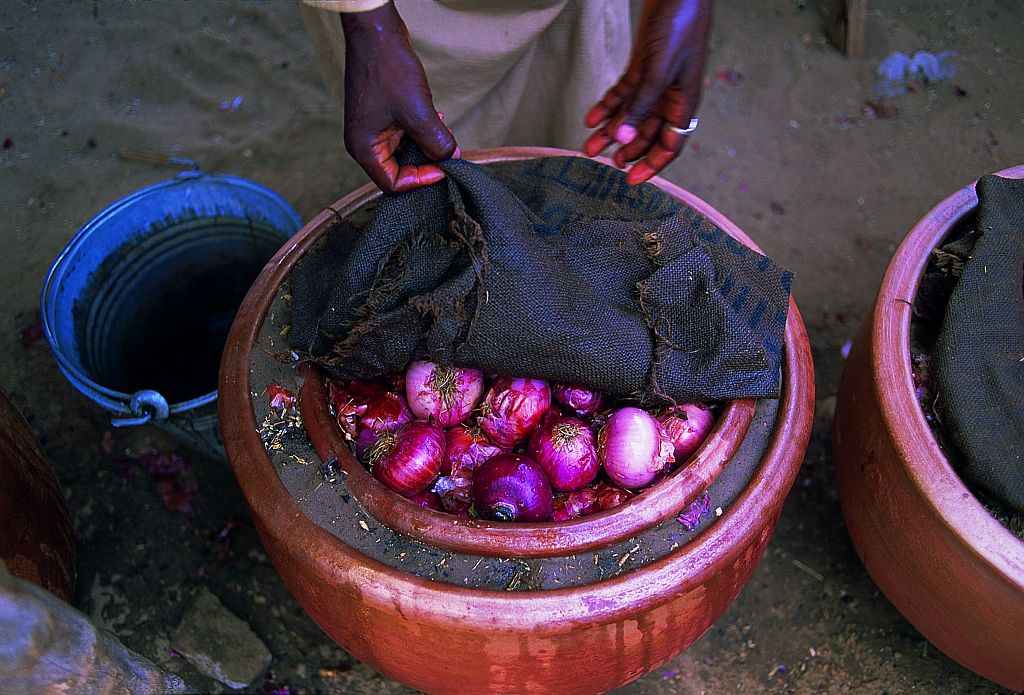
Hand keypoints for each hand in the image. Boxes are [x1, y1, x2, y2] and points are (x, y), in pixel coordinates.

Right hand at [341, 3, 457, 193]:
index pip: (392, 184)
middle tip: (448, 150)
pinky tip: (437, 118)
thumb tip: (451, 158)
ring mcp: (373, 127)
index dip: (420, 181)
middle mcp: (364, 142)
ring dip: (427, 144)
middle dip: (426, 162)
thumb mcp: (418, 112)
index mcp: (363, 148)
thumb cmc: (388, 68)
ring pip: (405, 151)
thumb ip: (436, 142)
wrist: (377, 31)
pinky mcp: (383, 115)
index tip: (443, 169)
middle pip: (399, 170)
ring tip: (443, 129)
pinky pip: (405, 134)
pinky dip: (422, 131)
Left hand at [583, 0, 711, 184]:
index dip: (652, 165)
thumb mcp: (659, 70)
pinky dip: (608, 107)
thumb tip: (624, 138)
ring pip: (631, 115)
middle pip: (647, 134)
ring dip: (611, 132)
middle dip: (627, 150)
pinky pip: (623, 94)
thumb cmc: (680, 24)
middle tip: (606, 163)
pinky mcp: (642, 65)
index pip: (671, 145)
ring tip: (589, 147)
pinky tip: (591, 118)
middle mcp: (670, 96)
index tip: (631, 180)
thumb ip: (641, 104)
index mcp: (684, 102)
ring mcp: (655, 81)